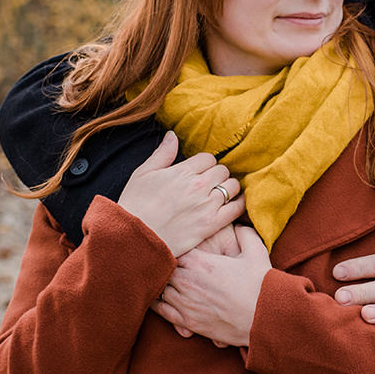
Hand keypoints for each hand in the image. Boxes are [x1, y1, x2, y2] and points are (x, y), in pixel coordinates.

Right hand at [117, 132, 244, 256]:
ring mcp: (206, 205)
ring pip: (232, 186)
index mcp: (183, 171)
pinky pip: (237, 208)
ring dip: (228, 187)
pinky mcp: (211, 224)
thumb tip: (172, 135)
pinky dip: (239, 203)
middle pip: (222, 170)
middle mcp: (198, 185)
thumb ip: (162, 153)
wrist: (134, 238)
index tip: (200, 172)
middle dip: (217, 175)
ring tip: (221, 193)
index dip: (205, 164)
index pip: (208, 158)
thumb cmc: (135, 205)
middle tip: (210, 183)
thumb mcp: (143, 173)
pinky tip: (235, 203)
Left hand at [153, 226, 269, 346]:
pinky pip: (162, 311)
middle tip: (167, 261)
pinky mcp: (188, 322)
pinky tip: (157, 299)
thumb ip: (245, 234)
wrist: (265, 318)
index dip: (175, 247)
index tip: (178, 245)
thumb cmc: (261, 285)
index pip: (175, 250)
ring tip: (162, 279)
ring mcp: (186, 303)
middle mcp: (189, 282)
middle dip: (166, 265)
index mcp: (201, 263)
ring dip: (162, 283)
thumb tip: (239, 225)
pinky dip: (157, 304)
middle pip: (164, 269)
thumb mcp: (256, 252)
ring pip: (160, 289)